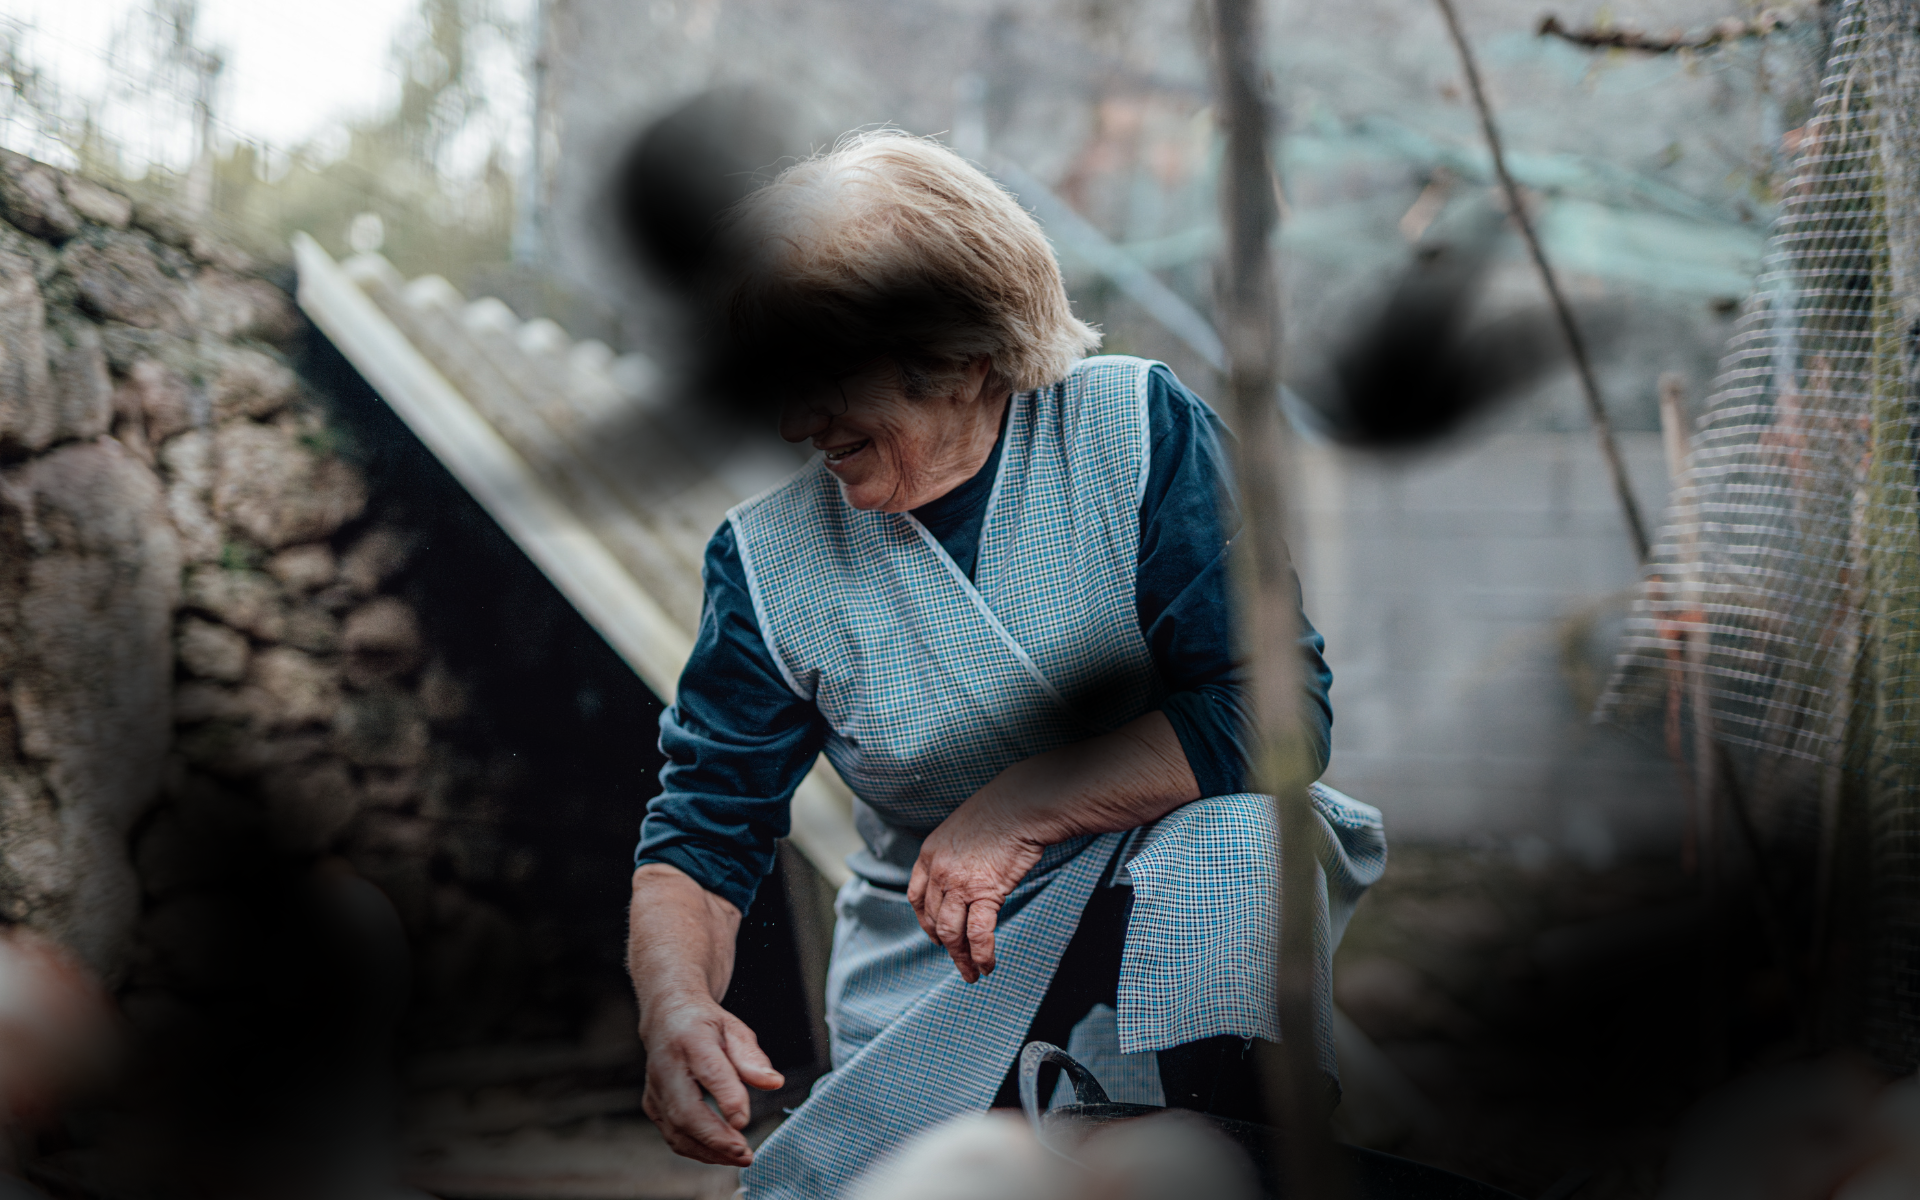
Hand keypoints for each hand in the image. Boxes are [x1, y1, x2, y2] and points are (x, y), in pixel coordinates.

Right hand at [639, 991, 784, 1165]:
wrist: (667, 1017)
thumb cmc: (705, 1025)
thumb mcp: (734, 1029)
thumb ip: (752, 1057)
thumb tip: (774, 1082)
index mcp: (691, 1040)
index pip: (709, 1072)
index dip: (727, 1099)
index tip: (744, 1121)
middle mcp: (666, 1066)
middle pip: (686, 1112)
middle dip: (716, 1139)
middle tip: (745, 1153)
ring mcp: (655, 1088)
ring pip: (677, 1131)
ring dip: (709, 1152)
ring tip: (739, 1158)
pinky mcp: (652, 1105)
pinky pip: (672, 1136)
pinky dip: (697, 1150)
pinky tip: (720, 1153)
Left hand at [908, 793, 1051, 982]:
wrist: (1021, 804)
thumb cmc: (999, 812)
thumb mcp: (961, 830)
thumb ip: (954, 856)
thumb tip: (961, 878)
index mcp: (929, 855)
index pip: (916, 898)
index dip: (925, 922)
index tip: (935, 936)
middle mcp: (938, 871)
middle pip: (934, 920)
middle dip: (946, 945)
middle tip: (958, 960)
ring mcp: (959, 883)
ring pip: (951, 932)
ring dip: (961, 958)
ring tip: (973, 973)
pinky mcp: (985, 892)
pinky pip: (979, 933)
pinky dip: (982, 954)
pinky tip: (988, 965)